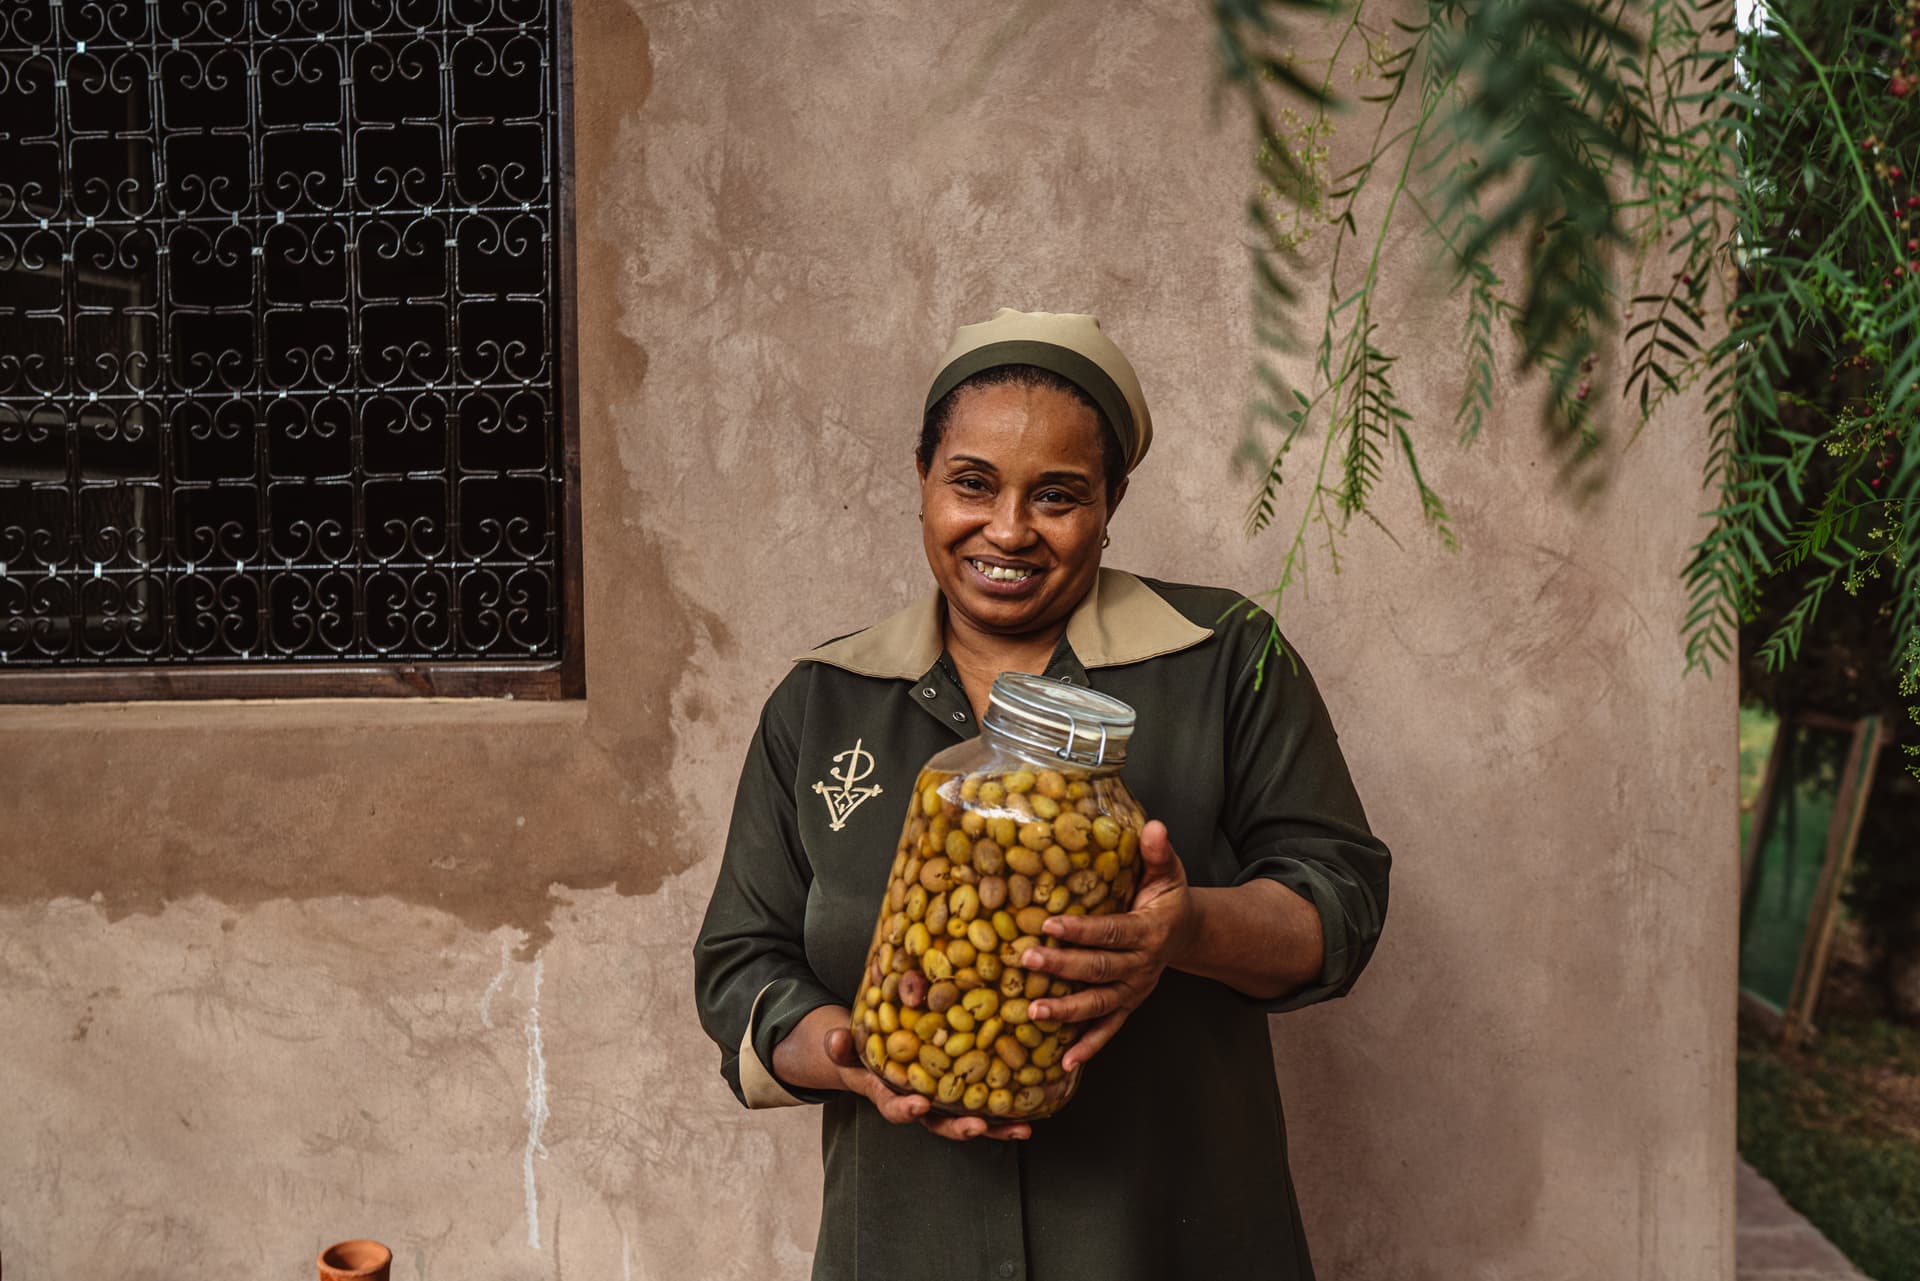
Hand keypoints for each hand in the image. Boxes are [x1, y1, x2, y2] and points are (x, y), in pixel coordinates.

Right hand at [821, 1025, 1030, 1142]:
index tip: (919, 1106)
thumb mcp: (845, 1049)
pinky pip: (984, 1103)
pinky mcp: (963, 1093)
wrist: (876, 1057)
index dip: (906, 1110)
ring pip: (969, 1119)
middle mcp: (920, 1105)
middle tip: (977, 1127)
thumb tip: (835, 1038)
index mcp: (890, 1094)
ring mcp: (944, 1102)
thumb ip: (839, 1046)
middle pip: (940, 1123)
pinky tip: (1032, 1110)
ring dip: (995, 1127)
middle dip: (960, 1128)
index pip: (896, 1107)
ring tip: (1020, 1128)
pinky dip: (1006, 1109)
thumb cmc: (861, 1052)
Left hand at [1020, 820, 1197, 1071]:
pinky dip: (1089, 1047)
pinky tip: (1064, 1063)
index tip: (1049, 925)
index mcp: (1149, 930)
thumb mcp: (1167, 871)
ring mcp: (1135, 989)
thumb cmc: (1166, 896)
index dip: (1082, 931)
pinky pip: (1109, 1030)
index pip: (1112, 931)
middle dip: (1062, 967)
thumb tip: (1153, 825)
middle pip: (1099, 969)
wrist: (1188, 932)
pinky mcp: (1128, 1005)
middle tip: (1026, 960)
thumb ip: (1157, 851)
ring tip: (1033, 1012)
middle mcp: (1143, 965)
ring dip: (1067, 1011)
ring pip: (1099, 1004)